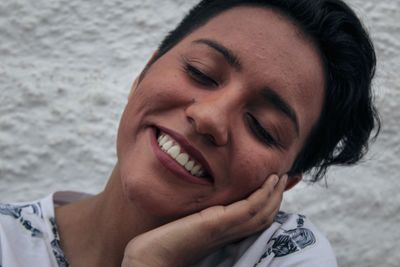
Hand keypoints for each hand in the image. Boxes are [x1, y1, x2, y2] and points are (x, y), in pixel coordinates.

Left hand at [121, 174, 287, 266]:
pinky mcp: (216, 224)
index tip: (276, 185)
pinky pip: (247, 209)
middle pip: (263, 216)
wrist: (148, 259)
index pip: (253, 219)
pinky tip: (269, 182)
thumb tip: (205, 205)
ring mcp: (224, 229)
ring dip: (274, 194)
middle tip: (286, 177)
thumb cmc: (163, 243)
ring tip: (281, 176)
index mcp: (224, 234)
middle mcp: (229, 234)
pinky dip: (262, 196)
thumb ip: (200, 216)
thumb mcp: (187, 223)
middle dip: (277, 197)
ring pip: (261, 213)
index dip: (268, 203)